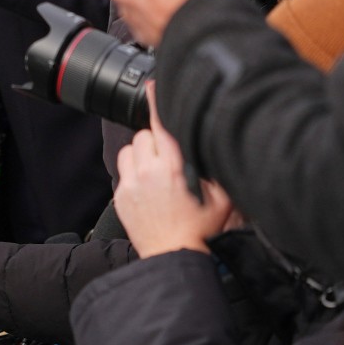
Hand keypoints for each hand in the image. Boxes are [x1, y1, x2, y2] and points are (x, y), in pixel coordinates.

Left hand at [113, 86, 233, 257]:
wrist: (174, 257)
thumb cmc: (201, 230)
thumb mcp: (223, 198)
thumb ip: (216, 168)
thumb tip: (213, 144)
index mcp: (174, 168)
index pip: (161, 125)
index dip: (157, 103)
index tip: (153, 87)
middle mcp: (149, 172)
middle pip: (145, 135)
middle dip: (157, 141)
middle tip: (171, 159)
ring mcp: (131, 184)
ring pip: (130, 150)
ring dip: (142, 155)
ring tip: (158, 172)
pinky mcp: (120, 195)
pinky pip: (123, 170)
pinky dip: (134, 172)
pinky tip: (149, 188)